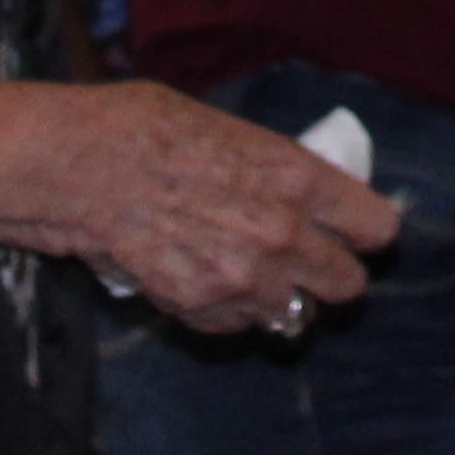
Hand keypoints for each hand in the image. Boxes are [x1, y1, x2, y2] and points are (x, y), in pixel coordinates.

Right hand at [0, 78, 397, 333]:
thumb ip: (274, 169)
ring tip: (249, 274)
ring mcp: (244, 279)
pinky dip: (229, 312)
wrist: (78, 167)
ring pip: (296, 316)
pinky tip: (204, 279)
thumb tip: (300, 189)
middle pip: (348, 284)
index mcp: (296, 176)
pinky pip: (239, 325)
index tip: (355, 232)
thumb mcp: (228, 130)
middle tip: (312, 265)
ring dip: (279, 299)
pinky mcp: (202, 310)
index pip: (376, 227)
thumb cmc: (145, 129)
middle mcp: (283, 233)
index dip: (366, 232)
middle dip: (333, 276)